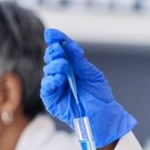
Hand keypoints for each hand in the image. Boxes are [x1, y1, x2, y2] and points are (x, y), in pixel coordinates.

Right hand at [41, 28, 136, 147]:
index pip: (61, 49)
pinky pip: (47, 87)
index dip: (56, 40)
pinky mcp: (52, 99)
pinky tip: (58, 78)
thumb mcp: (92, 75)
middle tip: (60, 52)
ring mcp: (56, 86)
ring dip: (54, 66)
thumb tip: (69, 45)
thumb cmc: (99, 96)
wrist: (103, 115)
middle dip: (55, 52)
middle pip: (52, 58)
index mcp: (71, 66)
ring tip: (63, 67)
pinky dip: (51, 81)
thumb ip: (80, 61)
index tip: (51, 33)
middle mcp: (61, 74)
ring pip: (48, 71)